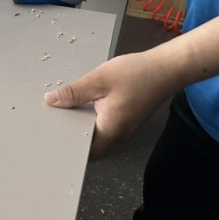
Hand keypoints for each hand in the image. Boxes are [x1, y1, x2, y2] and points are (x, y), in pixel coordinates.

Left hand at [44, 52, 177, 160]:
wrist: (166, 68)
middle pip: (91, 142)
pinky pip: (106, 123)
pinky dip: (95, 114)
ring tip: (72, 105)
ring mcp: (125, 128)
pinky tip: (90, 100)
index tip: (55, 135)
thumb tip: (52, 100)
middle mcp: (120, 134)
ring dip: (85, 121)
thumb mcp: (99, 79)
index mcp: (111, 129)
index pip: (86, 151)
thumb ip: (73, 93)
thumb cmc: (138, 73)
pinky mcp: (128, 119)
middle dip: (74, 130)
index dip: (69, 145)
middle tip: (58, 116)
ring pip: (99, 131)